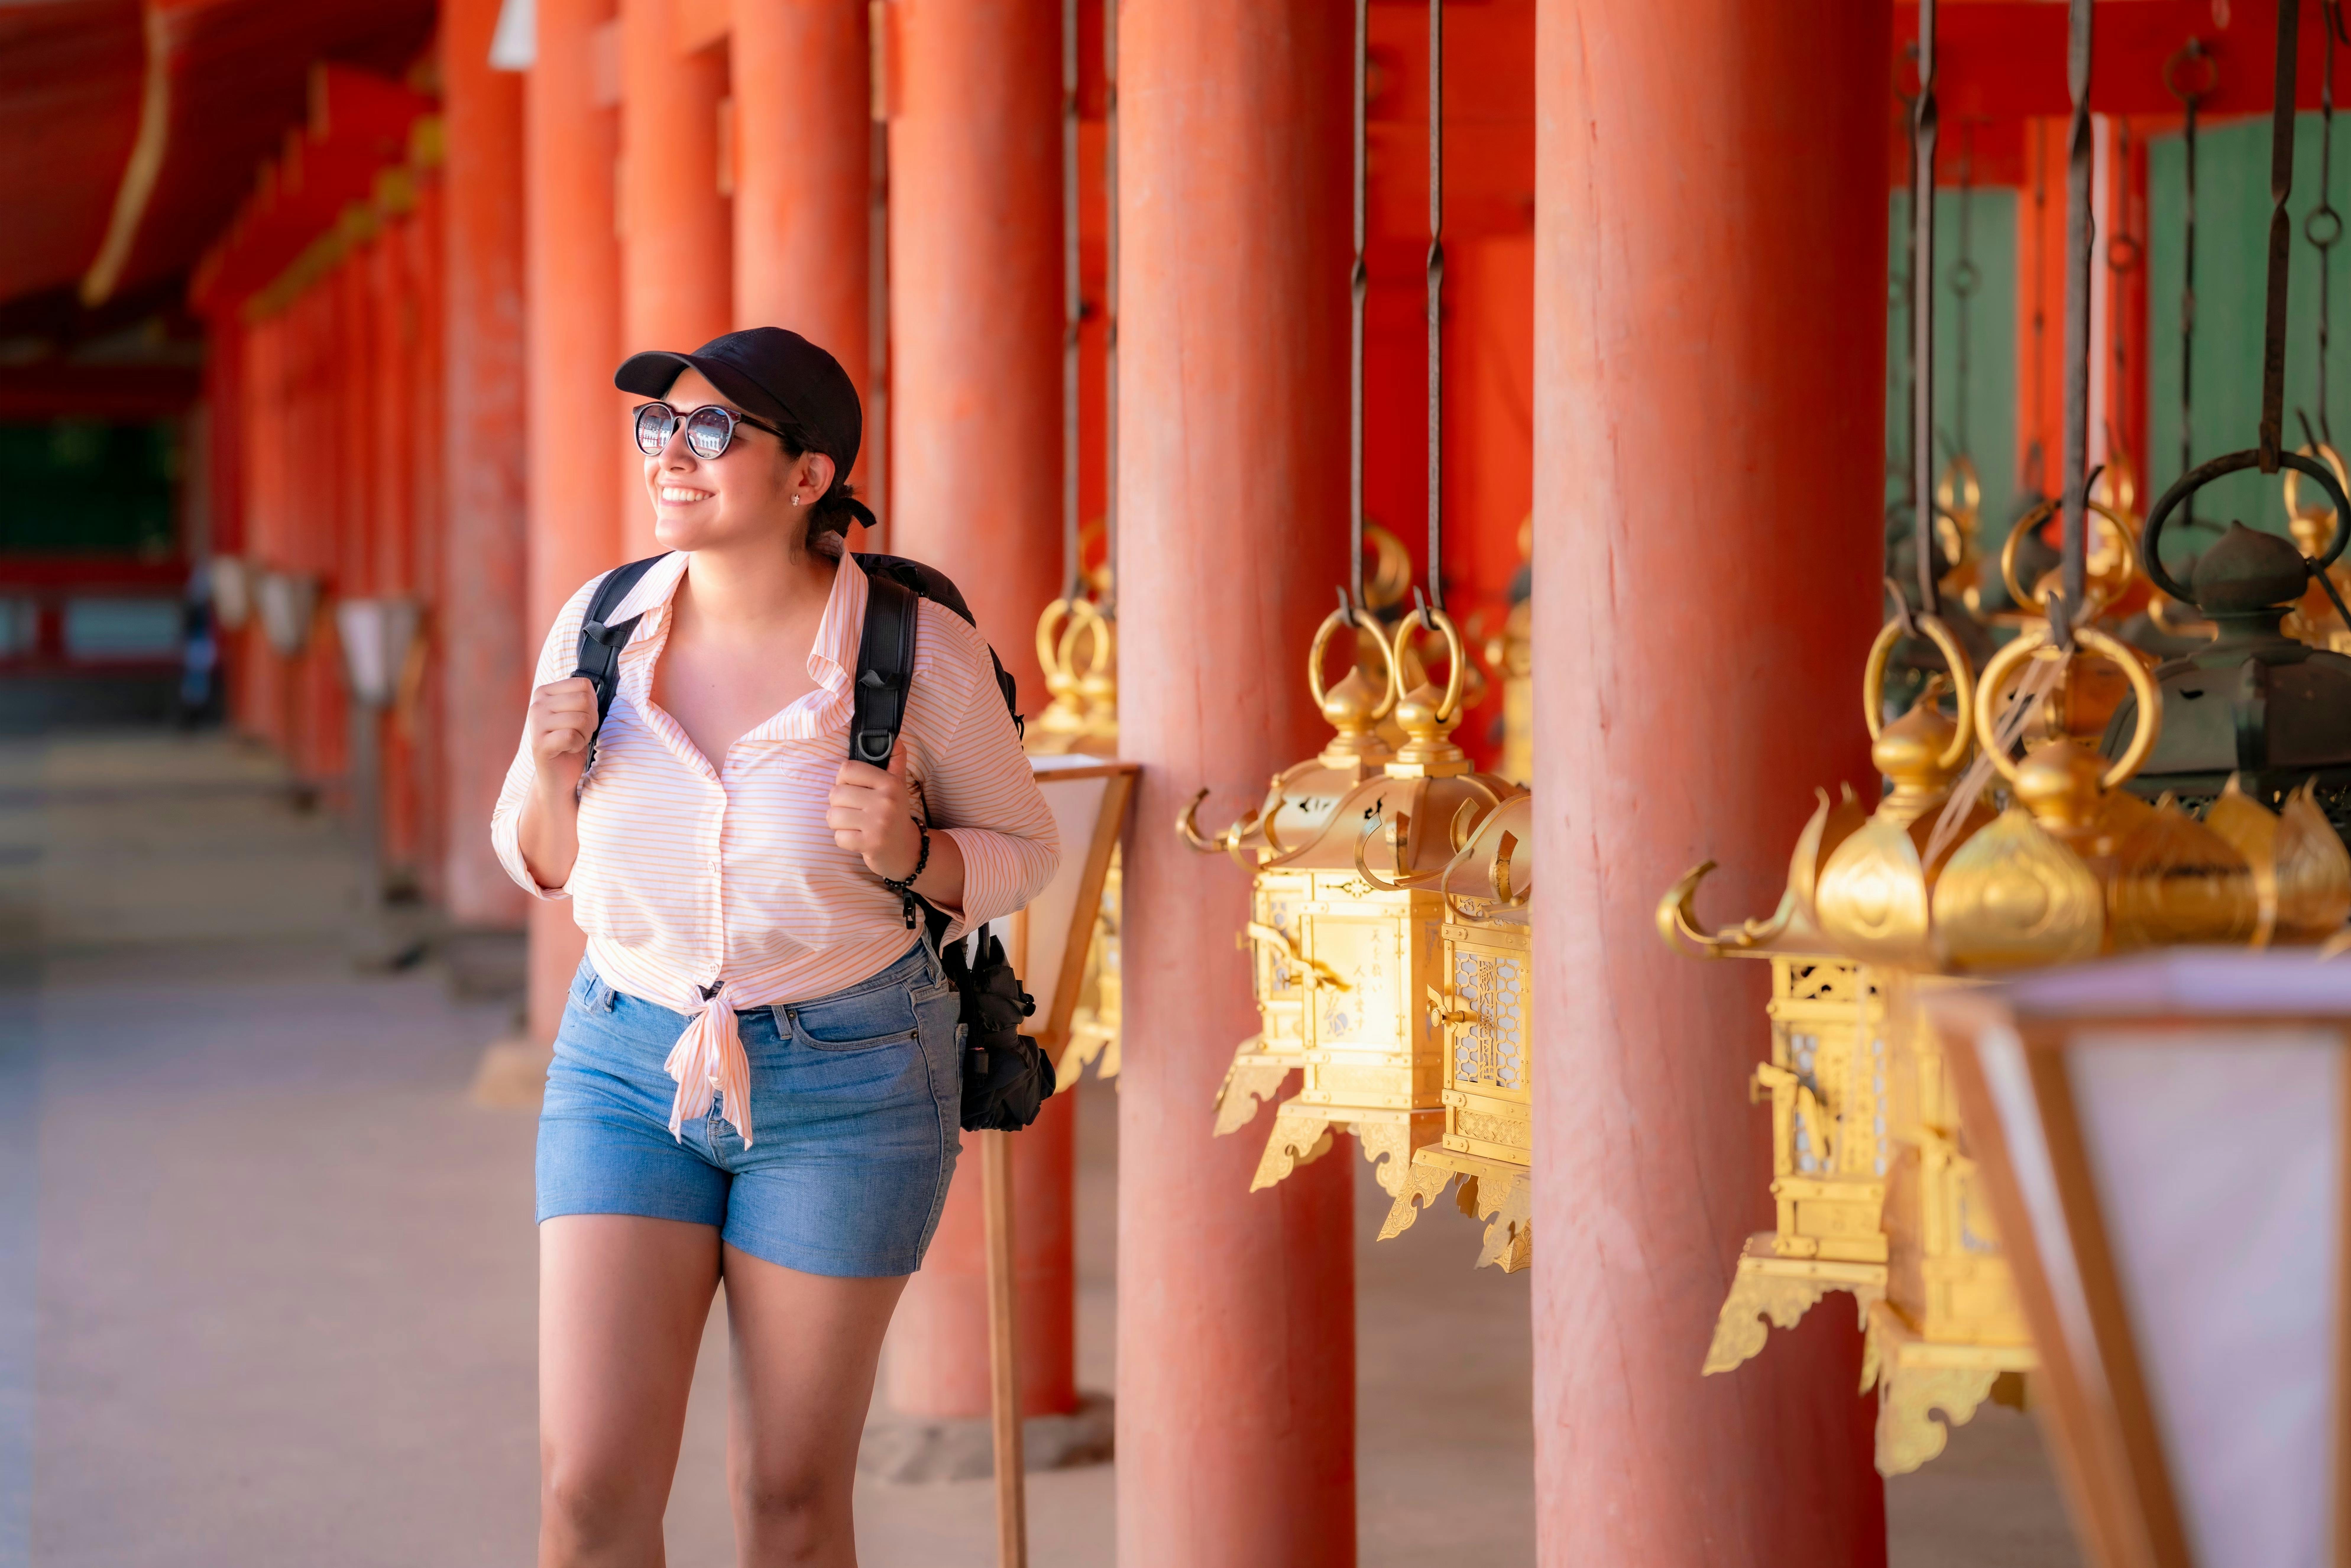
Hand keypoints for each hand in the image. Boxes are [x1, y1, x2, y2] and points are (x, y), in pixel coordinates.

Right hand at [526, 676, 598, 790]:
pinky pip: (572, 736)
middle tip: (579, 732)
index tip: (583, 717)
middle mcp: (537, 704)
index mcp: (544, 692)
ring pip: (581, 719)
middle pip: (584, 700)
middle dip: (591, 720)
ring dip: (584, 734)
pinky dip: (578, 745)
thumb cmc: (570, 742)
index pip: (583, 684)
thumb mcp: (576, 713)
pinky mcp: (540, 743)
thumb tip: (599, 683)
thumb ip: (581, 697)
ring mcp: (536, 723)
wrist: (557, 774)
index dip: (592, 703)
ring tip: (573, 741)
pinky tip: (568, 749)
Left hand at [827, 746, 923, 879]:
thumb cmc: (895, 814)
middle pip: (835, 793)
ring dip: (838, 823)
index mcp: (890, 783)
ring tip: (854, 824)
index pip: (847, 769)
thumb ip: (895, 760)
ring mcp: (879, 824)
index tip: (853, 789)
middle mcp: (886, 801)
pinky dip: (844, 839)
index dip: (843, 780)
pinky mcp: (871, 844)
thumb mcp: (898, 785)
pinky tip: (857, 838)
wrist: (908, 850)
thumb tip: (894, 737)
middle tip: (854, 811)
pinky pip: (839, 837)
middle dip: (839, 804)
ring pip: (833, 815)